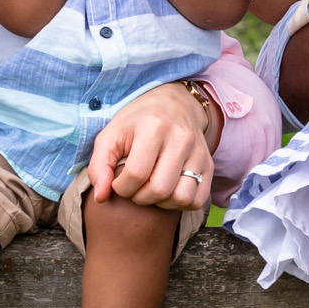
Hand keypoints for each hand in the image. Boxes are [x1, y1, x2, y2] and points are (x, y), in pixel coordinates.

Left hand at [87, 81, 218, 211]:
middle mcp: (181, 138)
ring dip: (162, 202)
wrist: (175, 104)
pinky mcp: (209, 164)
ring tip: (151, 189)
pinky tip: (169, 191)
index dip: (121, 187)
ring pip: (181, 198)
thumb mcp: (111, 135)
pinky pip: (198, 199)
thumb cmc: (138, 122)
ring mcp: (198, 152)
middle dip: (140, 197)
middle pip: (159, 189)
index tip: (118, 181)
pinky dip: (181, 203)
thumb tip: (101, 197)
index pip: (136, 174)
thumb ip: (99, 166)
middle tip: (134, 187)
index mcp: (154, 126)